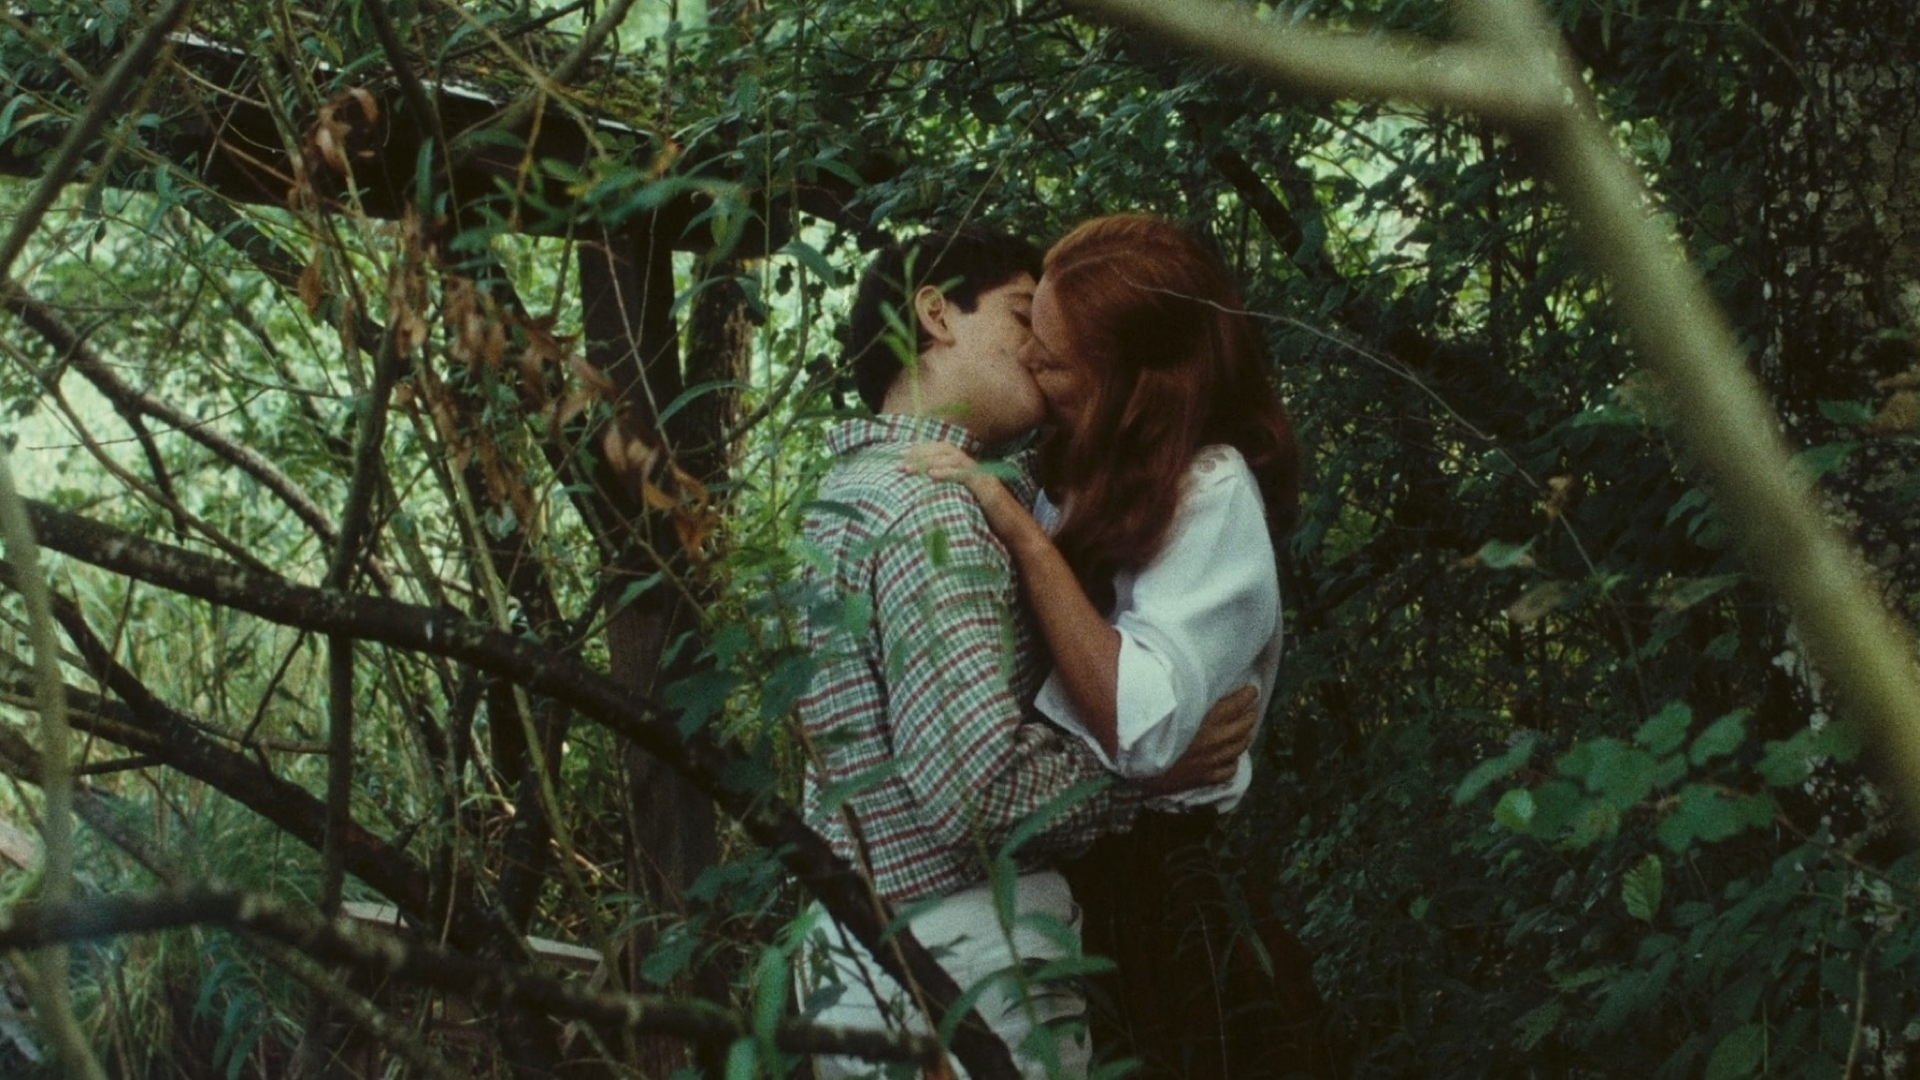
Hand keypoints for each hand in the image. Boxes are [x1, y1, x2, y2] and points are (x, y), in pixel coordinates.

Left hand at [903, 442, 1019, 527]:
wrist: (1016, 532)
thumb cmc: (989, 523)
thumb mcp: (963, 505)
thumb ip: (948, 496)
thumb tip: (923, 496)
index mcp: (969, 470)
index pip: (944, 450)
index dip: (923, 450)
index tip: (902, 457)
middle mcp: (976, 468)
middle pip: (946, 449)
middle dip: (921, 454)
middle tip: (901, 464)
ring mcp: (982, 476)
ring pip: (953, 458)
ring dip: (929, 462)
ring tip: (910, 469)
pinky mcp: (987, 488)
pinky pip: (966, 474)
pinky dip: (948, 472)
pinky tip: (932, 476)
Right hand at [1142, 685, 1258, 794]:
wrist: (1137, 764)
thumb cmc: (1147, 727)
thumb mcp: (1166, 700)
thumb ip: (1181, 687)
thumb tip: (1182, 667)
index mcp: (1209, 716)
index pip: (1239, 703)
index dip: (1248, 695)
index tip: (1251, 690)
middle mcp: (1216, 737)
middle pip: (1244, 725)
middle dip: (1249, 714)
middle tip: (1250, 708)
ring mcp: (1213, 759)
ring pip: (1240, 746)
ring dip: (1245, 736)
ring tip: (1245, 730)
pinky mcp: (1205, 776)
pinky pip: (1229, 770)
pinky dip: (1233, 761)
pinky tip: (1230, 757)